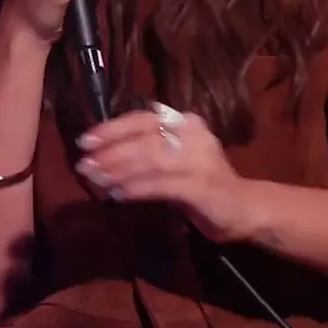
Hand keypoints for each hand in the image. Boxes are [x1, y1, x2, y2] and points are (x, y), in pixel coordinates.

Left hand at [74, 102, 254, 241]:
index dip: (111, 129)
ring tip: (95, 181)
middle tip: (83, 166)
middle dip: (109, 153)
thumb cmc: (199, 183)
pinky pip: (161, 185)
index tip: (84, 141)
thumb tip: (98, 156)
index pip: (141, 119)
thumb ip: (142, 152)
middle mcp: (193, 134)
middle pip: (143, 139)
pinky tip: (117, 195)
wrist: (244, 209)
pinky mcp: (203, 186)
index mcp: (184, 122)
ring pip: (150, 160)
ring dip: (117, 171)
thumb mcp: (170, 160)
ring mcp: (200, 159)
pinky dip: (136, 189)